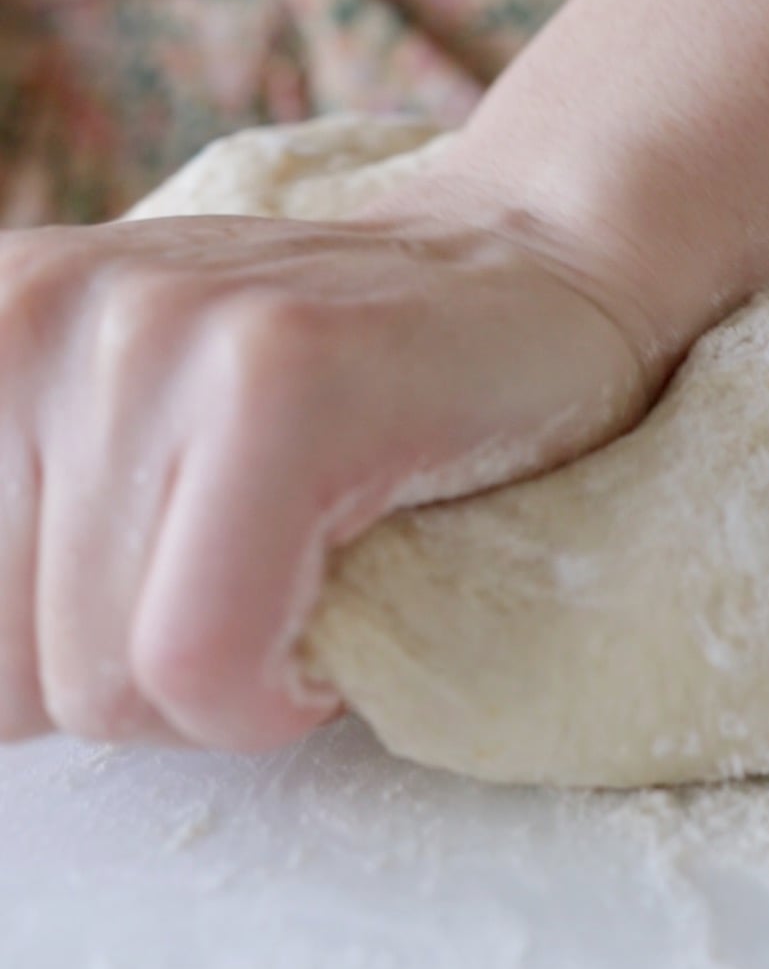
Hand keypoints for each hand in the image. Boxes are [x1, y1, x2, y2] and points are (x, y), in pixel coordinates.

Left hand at [0, 167, 660, 751]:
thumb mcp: (101, 452)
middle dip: (127, 679)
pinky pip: (200, 661)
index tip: (153, 582)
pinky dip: (275, 690)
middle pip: (3, 677)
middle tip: (236, 563)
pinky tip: (335, 581)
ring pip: (104, 684)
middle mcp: (35, 309)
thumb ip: (15, 549)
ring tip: (294, 548)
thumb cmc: (316, 402)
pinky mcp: (281, 374)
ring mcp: (159, 326)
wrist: (518, 278)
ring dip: (219, 682)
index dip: (47, 668)